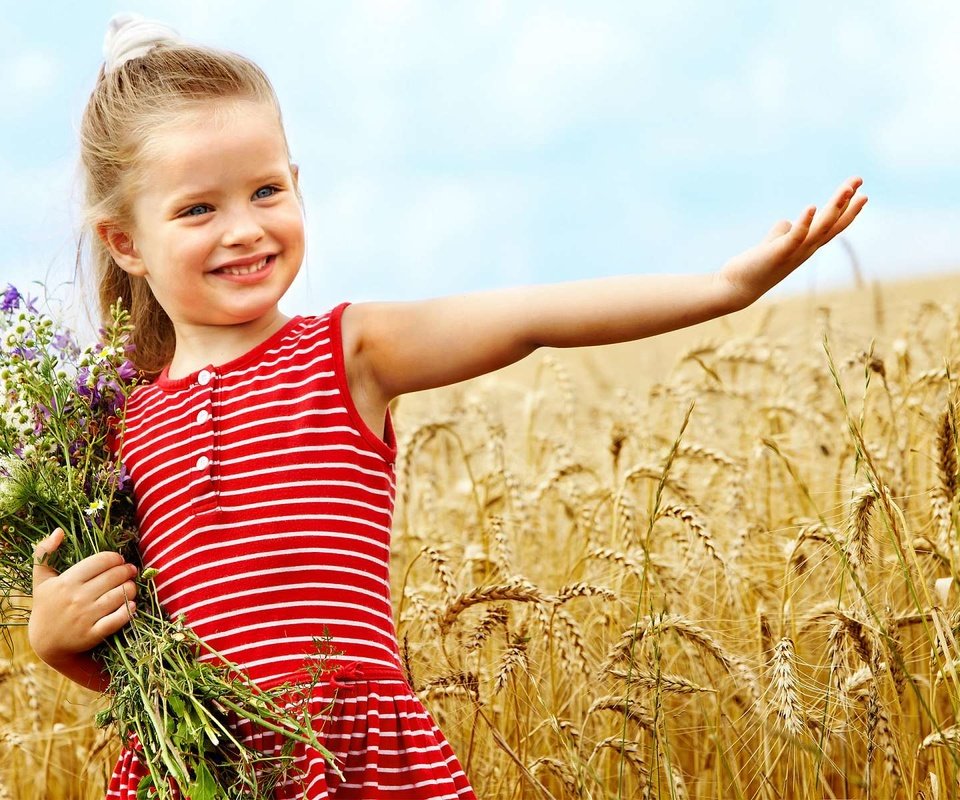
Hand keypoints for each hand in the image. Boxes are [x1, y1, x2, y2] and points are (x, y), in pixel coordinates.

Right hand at [28, 528, 137, 666]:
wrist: (45, 642)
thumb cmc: (47, 605)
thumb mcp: (41, 579)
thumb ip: (44, 553)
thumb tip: (59, 531)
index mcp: (66, 582)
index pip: (102, 561)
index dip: (116, 558)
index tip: (119, 560)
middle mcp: (76, 598)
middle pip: (115, 576)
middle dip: (127, 571)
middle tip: (130, 571)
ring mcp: (85, 617)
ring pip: (121, 595)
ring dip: (131, 588)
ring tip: (130, 586)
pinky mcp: (93, 634)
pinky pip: (119, 618)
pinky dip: (129, 609)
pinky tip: (131, 604)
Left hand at [719, 176, 866, 308]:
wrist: (736, 288)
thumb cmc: (755, 267)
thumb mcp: (772, 245)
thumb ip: (781, 233)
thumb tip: (787, 222)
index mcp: (805, 247)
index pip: (831, 227)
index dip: (847, 210)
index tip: (859, 191)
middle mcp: (805, 250)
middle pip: (832, 225)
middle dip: (848, 203)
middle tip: (859, 180)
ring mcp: (794, 253)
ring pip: (821, 229)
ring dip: (835, 208)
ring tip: (847, 188)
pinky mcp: (779, 254)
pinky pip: (795, 237)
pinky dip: (804, 223)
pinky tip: (811, 207)